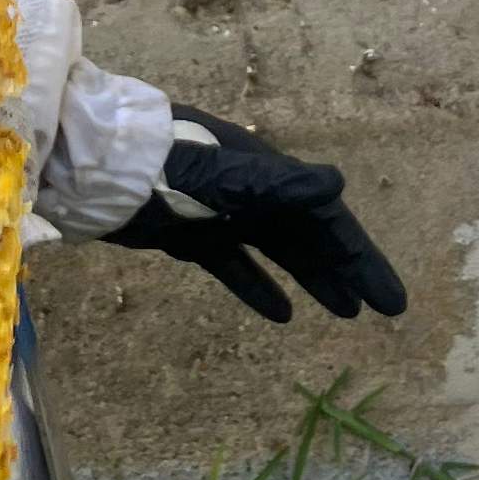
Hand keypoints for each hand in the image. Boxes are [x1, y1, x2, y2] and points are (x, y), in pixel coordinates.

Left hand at [103, 108, 407, 325]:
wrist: (88, 166)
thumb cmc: (154, 167)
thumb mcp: (218, 177)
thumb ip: (276, 184)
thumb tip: (337, 185)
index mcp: (265, 175)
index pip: (327, 220)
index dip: (361, 257)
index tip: (390, 299)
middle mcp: (250, 192)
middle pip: (309, 236)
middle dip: (347, 270)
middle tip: (382, 310)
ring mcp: (219, 213)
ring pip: (277, 250)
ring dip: (312, 277)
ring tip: (346, 312)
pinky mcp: (188, 234)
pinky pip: (233, 264)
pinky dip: (257, 286)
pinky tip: (281, 313)